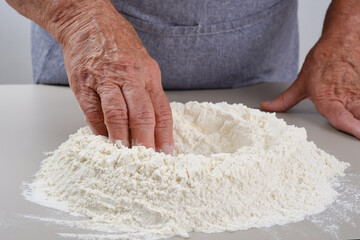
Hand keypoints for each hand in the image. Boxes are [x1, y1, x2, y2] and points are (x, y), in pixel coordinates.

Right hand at [55, 1, 173, 151]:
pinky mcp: (84, 84)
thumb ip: (147, 92)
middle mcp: (130, 77)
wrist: (87, 21)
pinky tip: (104, 140)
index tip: (167, 153)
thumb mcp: (143, 64)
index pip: (161, 110)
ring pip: (117, 115)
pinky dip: (99, 129)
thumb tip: (153, 124)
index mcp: (148, 74)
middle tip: (149, 161)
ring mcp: (106, 80)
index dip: (165, 135)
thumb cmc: (117, 45)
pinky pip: (93, 112)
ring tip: (126, 155)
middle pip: (143, 115)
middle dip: (147, 142)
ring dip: (122, 138)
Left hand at [261, 34, 359, 138]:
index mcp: (327, 99)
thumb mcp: (301, 83)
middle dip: (359, 127)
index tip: (359, 135)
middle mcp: (347, 98)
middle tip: (359, 133)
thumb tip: (267, 107)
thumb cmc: (323, 59)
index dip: (351, 128)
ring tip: (358, 126)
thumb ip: (285, 100)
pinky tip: (358, 112)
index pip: (341, 118)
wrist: (343, 39)